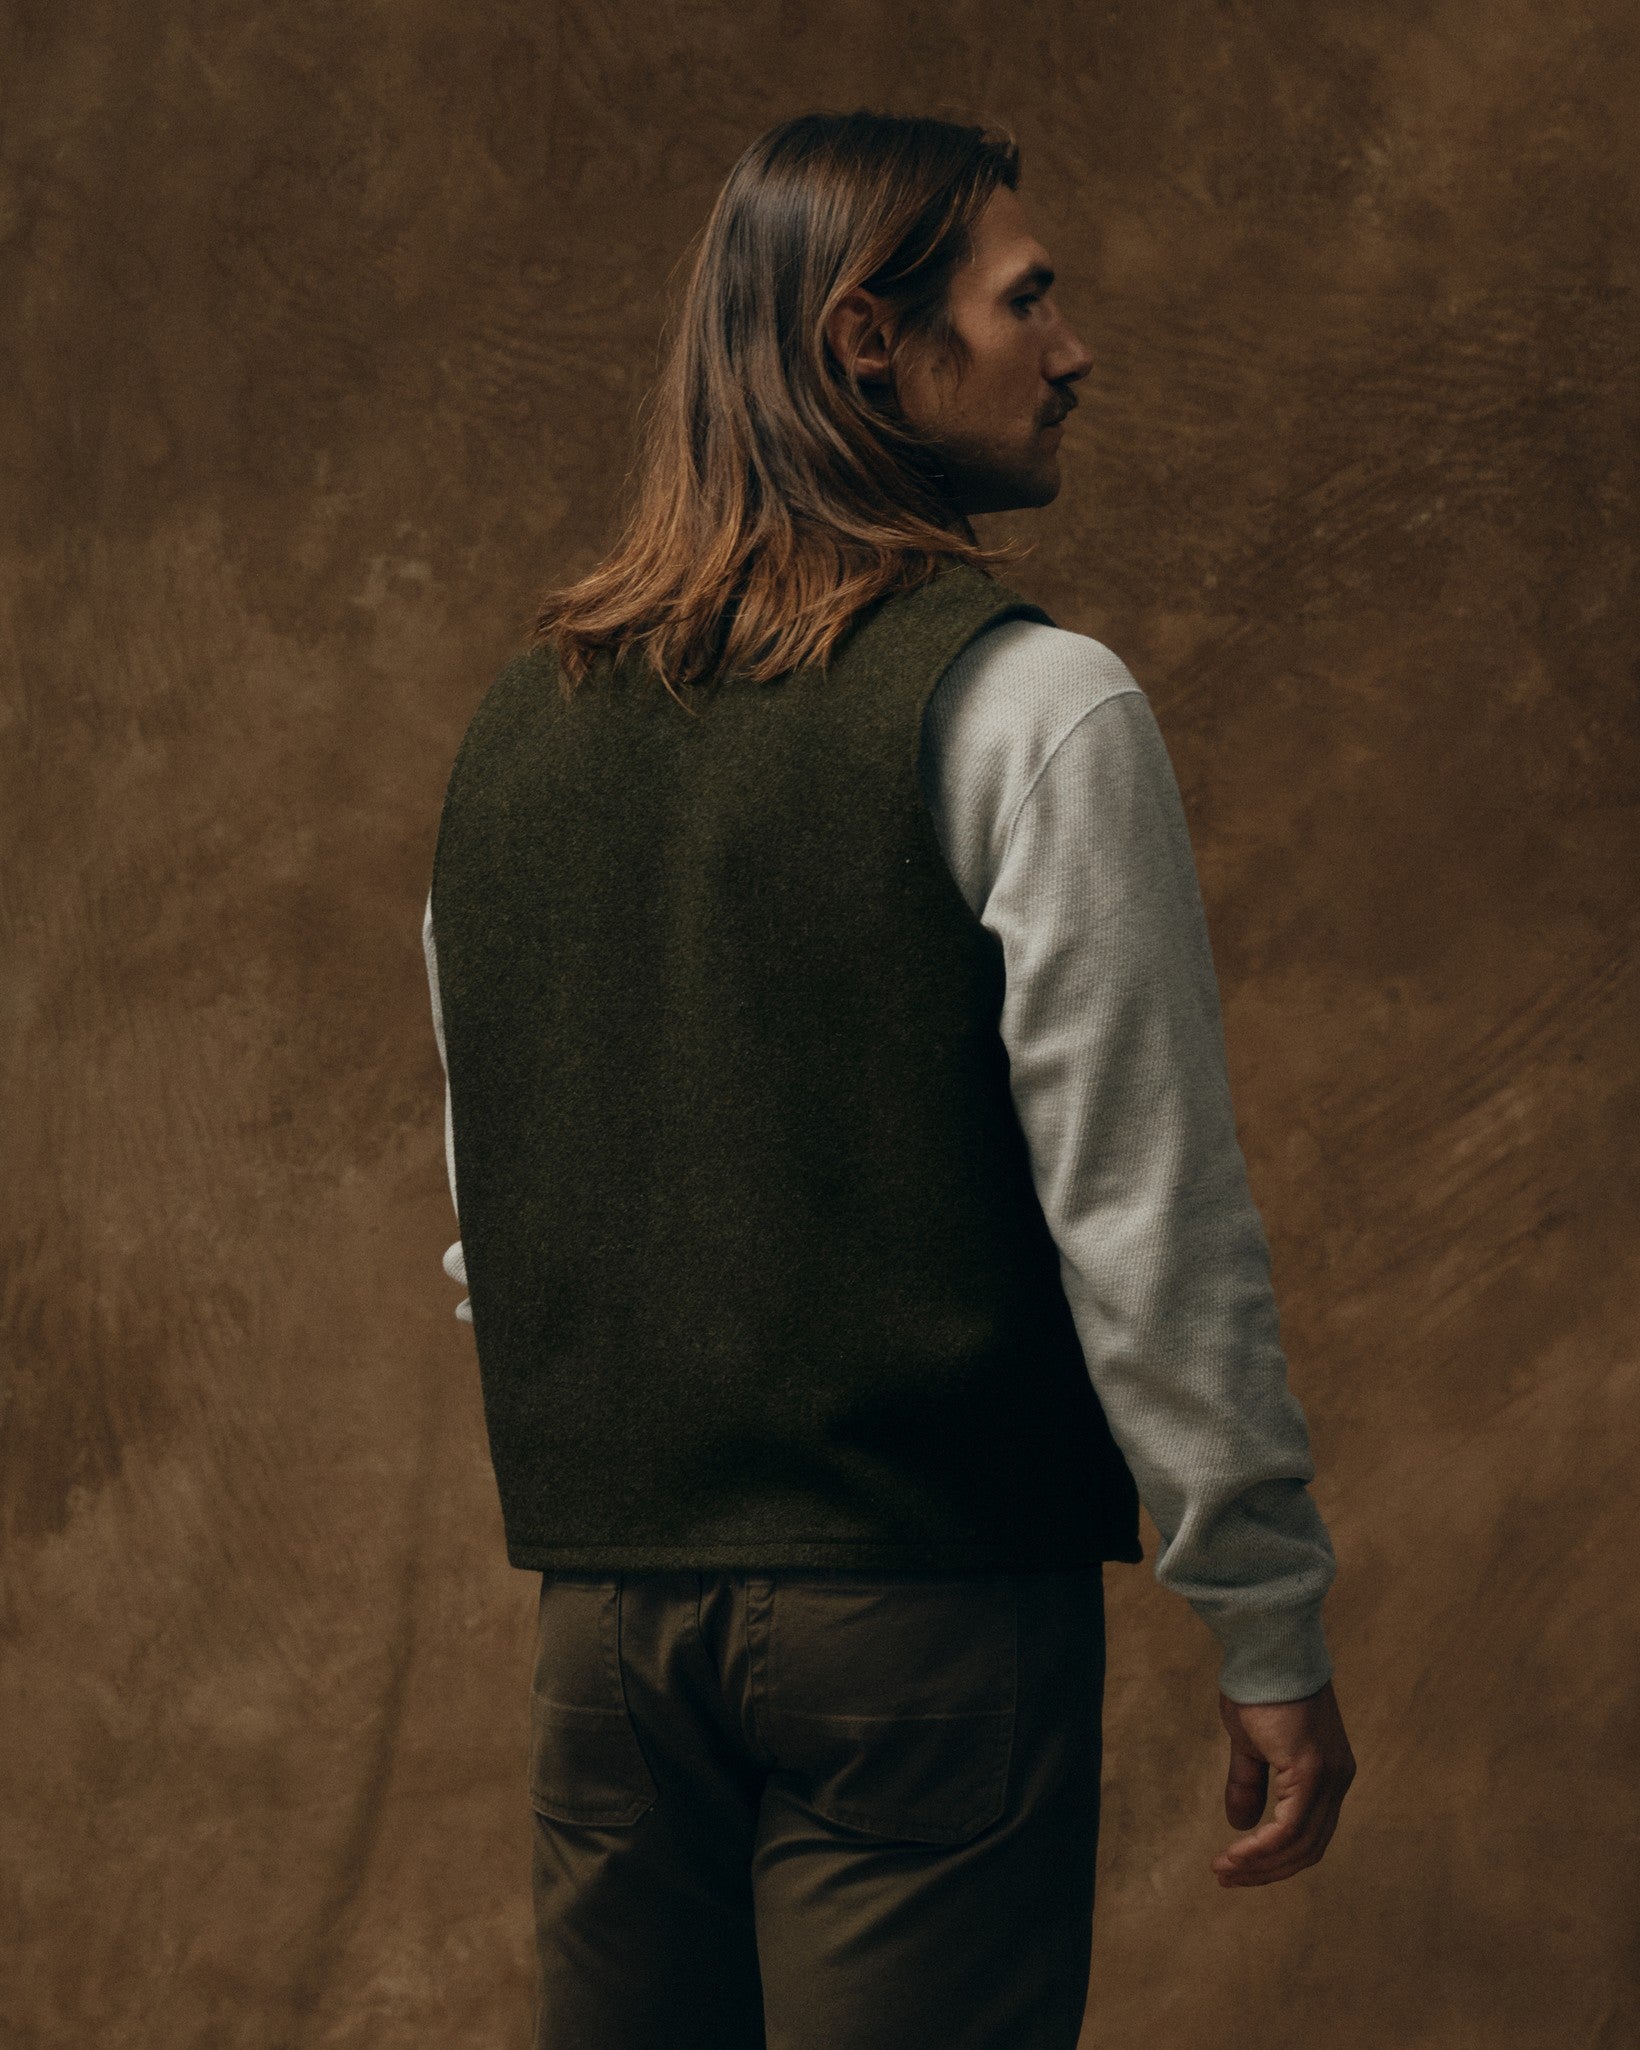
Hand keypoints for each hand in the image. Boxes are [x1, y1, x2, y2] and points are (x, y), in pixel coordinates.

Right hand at [1212, 1676, 1354, 1885]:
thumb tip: (1240, 1824)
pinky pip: (1289, 1828)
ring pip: (1300, 1845)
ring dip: (1259, 1865)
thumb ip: (1249, 1782)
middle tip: (1226, 1877)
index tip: (1236, 1866)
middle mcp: (1337, 1780)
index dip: (1273, 1857)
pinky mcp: (1312, 1771)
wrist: (1266, 1648)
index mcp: (1328, 1774)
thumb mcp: (1250, 1743)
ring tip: (1223, 1869)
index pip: (1308, 1833)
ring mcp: (1329, 1778)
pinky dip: (1261, 1848)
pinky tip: (1235, 1855)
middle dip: (1266, 1870)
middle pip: (1308, 1849)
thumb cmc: (1257, 1686)